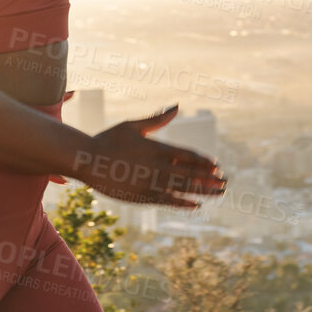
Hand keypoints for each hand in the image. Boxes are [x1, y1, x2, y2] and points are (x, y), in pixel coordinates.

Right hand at [67, 103, 226, 207]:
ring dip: (203, 191)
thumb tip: (176, 106)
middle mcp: (157, 165)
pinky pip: (166, 200)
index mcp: (157, 147)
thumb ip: (157, 119)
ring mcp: (150, 181)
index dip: (204, 161)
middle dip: (210, 178)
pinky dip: (182, 202)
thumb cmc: (108, 140)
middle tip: (226, 182)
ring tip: (219, 193)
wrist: (86, 159)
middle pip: (191, 173)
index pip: (188, 156)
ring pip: (183, 187)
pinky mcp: (141, 195)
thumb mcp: (133, 126)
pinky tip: (196, 205)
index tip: (217, 166)